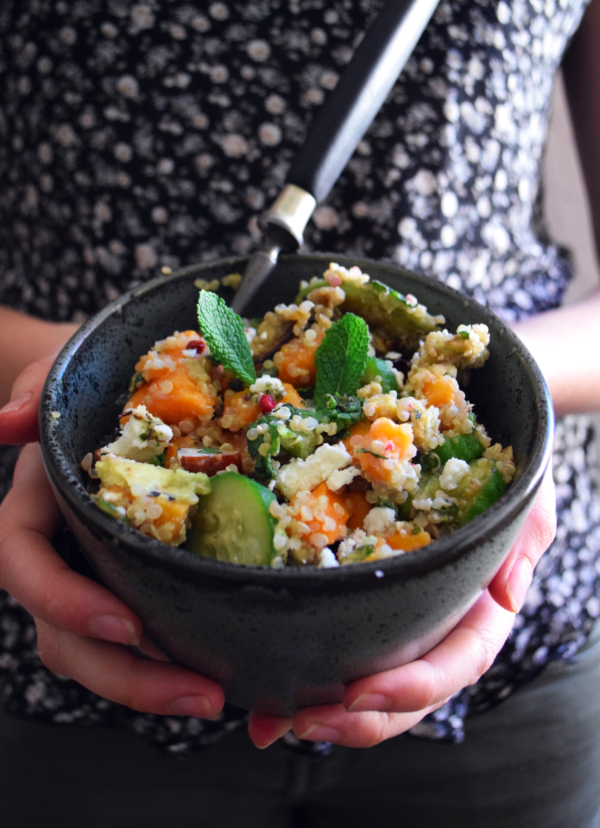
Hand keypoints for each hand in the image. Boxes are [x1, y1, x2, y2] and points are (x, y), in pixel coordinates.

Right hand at [0, 359, 224, 718]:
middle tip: (200, 692)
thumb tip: (3, 420)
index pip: (24, 566)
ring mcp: (89, 579)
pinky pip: (138, 640)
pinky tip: (219, 671)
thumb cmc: (80, 390)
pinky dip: (169, 662)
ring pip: (100, 654)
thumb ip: (29, 396)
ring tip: (215, 695)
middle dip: (127, 677)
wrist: (102, 399)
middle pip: (67, 638)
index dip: (64, 601)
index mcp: (31, 513)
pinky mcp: (129, 585)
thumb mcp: (56, 380)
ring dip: (153, 685)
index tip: (123, 622)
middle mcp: (56, 558)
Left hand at [248, 467, 555, 748]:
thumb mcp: (525, 501)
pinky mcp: (356, 598)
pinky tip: (258, 694)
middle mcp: (435, 625)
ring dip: (317, 709)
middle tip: (305, 720)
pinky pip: (329, 641)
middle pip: (403, 692)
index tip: (361, 694)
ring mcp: (396, 617)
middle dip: (355, 717)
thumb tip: (505, 593)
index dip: (413, 686)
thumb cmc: (499, 481)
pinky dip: (294, 671)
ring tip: (268, 722)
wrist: (465, 446)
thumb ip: (525, 538)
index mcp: (478, 613)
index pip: (455, 662)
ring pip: (363, 681)